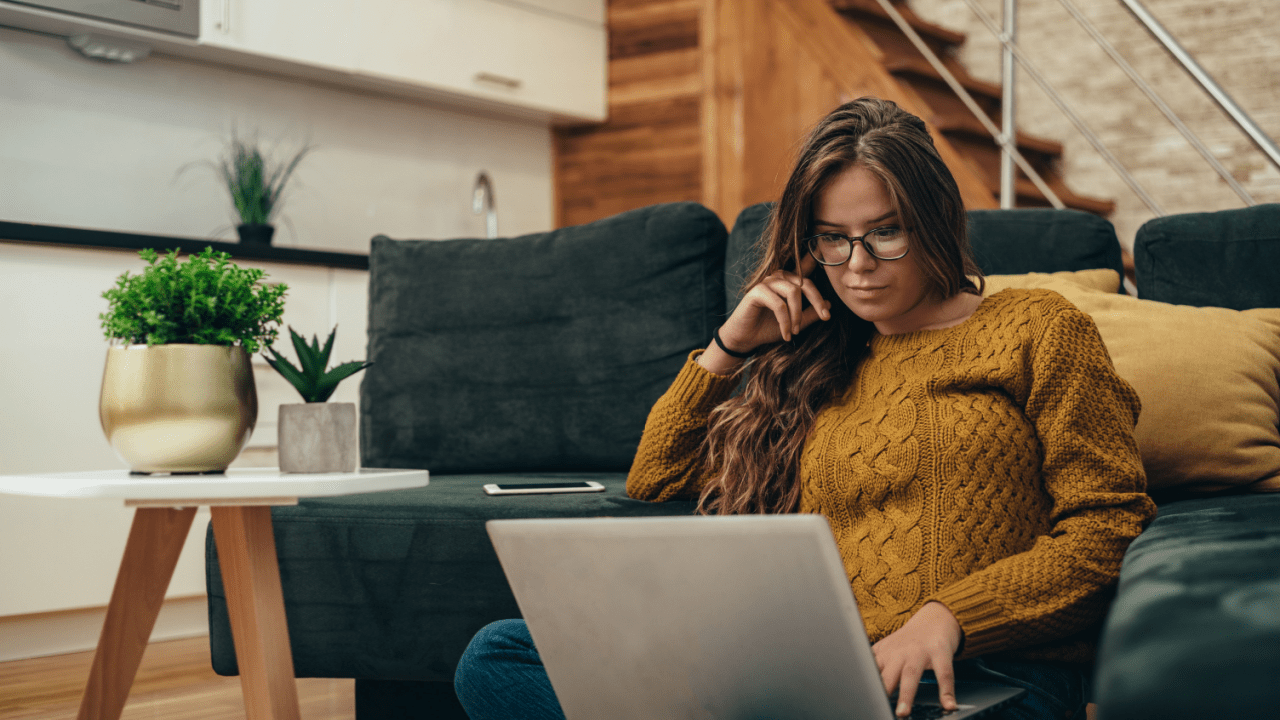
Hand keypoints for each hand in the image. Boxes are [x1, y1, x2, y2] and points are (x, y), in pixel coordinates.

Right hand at [701, 253, 830, 371]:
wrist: (745, 339)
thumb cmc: (768, 328)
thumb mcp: (795, 323)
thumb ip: (810, 314)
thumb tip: (829, 304)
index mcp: (788, 281)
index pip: (807, 271)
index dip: (816, 259)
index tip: (825, 247)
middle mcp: (778, 277)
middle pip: (805, 282)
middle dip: (817, 301)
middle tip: (825, 317)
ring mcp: (767, 283)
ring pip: (793, 292)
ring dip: (797, 315)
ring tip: (795, 332)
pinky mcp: (756, 292)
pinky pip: (778, 304)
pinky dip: (785, 321)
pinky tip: (785, 334)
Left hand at [872, 601, 962, 717]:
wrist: (935, 618)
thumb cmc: (909, 640)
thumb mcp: (888, 649)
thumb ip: (876, 665)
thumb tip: (860, 683)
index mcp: (885, 653)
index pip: (871, 672)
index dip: (866, 685)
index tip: (862, 698)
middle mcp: (900, 653)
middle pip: (888, 674)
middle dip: (882, 691)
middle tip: (878, 707)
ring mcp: (920, 652)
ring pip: (911, 674)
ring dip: (906, 694)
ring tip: (903, 713)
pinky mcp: (940, 652)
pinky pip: (944, 673)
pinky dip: (947, 690)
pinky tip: (949, 704)